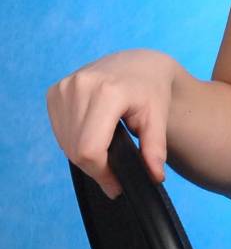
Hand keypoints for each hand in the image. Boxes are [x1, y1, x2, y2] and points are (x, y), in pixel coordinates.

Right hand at [45, 47, 176, 199]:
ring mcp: (64, 88)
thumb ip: (155, 148)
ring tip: (107, 152)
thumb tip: (155, 176)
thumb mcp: (159, 117)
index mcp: (106, 92)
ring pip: (65, 143)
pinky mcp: (55, 91)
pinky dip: (74, 142)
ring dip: (84, 156)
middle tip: (114, 174)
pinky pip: (59, 131)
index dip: (102, 173)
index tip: (116, 185)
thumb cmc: (151, 89)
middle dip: (95, 168)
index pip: (90, 149)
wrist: (139, 63)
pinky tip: (94, 136)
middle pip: (76, 149)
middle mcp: (80, 86)